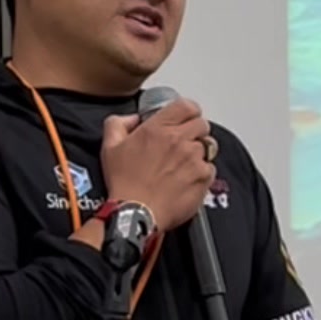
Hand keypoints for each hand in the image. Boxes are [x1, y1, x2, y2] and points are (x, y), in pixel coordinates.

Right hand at [101, 100, 215, 232]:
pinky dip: (202, 172)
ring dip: (198, 152)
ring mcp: (194, 158)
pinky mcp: (203, 177)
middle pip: (201, 124)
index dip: (188, 111)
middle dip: (194, 131)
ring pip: (208, 146)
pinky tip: (187, 180)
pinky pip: (210, 168)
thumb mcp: (110, 147)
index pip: (187, 106)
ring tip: (184, 164)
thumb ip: (118, 124)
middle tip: (183, 143)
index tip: (184, 118)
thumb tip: (131, 118)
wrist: (136, 213)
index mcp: (158, 128)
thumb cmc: (125, 184)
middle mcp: (179, 140)